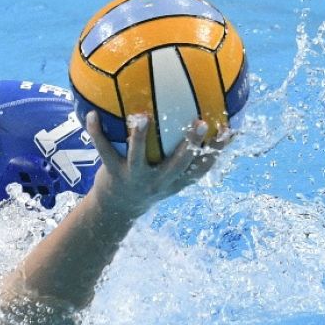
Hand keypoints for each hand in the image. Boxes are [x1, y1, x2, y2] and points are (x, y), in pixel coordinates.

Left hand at [86, 111, 226, 219]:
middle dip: (191, 144)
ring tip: (140, 117)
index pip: (202, 167)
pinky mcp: (113, 173)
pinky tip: (93, 114)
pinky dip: (97, 132)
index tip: (231, 131)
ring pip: (139, 157)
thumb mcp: (167, 178)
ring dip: (139, 138)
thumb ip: (180, 158)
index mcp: (175, 181)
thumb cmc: (147, 184)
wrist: (117, 210)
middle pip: (178, 163)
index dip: (218, 151)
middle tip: (201, 123)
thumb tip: (195, 122)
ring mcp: (135, 177)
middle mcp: (158, 181)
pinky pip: (104, 150)